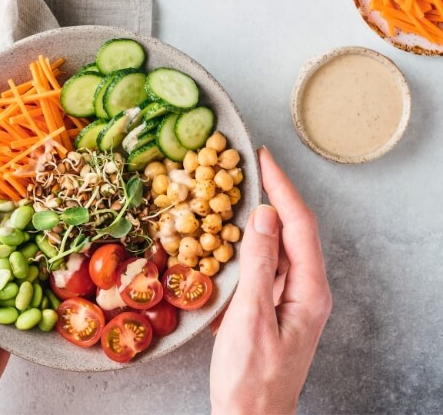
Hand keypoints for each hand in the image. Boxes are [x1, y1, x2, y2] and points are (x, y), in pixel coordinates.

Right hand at [209, 147, 331, 414]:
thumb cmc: (250, 378)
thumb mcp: (250, 317)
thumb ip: (258, 265)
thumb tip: (262, 217)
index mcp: (309, 291)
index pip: (299, 225)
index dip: (281, 188)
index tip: (263, 159)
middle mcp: (305, 291)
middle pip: (292, 231)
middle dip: (272, 195)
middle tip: (247, 167)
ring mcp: (289, 299)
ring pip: (277, 247)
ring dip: (257, 219)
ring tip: (235, 193)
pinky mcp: (272, 307)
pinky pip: (263, 266)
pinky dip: (247, 245)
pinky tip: (229, 238)